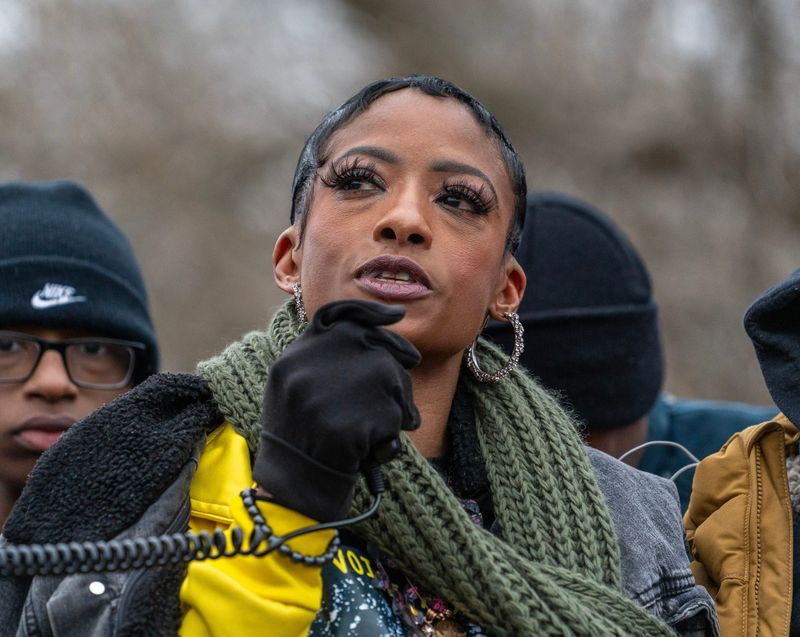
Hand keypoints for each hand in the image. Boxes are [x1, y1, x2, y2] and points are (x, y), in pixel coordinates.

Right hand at [252, 299, 420, 521]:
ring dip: (397, 405)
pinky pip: (395, 416)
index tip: (397, 316)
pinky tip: (374, 449)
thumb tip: (378, 326)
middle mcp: (310, 366)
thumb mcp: (293, 386)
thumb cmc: (300, 437)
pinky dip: (393, 434)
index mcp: (294, 357)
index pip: (336, 315)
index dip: (370, 312)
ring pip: (392, 379)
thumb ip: (324, 355)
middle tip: (403, 384)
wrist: (295, 488)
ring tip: (377, 429)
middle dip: (396, 365)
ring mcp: (332, 393)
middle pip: (375, 346)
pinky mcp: (353, 422)